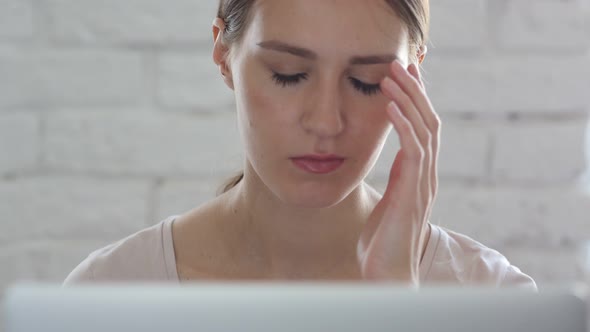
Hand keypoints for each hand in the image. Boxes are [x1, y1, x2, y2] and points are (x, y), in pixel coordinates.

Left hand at [357, 60, 440, 285]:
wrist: (386, 274)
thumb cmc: (382, 242)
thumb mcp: (388, 203)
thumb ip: (395, 180)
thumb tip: (394, 159)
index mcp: (418, 176)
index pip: (423, 130)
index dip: (415, 102)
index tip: (402, 78)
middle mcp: (426, 176)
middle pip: (429, 122)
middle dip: (415, 92)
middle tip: (400, 65)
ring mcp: (423, 183)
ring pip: (424, 130)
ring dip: (408, 100)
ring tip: (392, 76)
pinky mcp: (413, 192)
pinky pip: (412, 150)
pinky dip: (402, 125)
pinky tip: (389, 107)